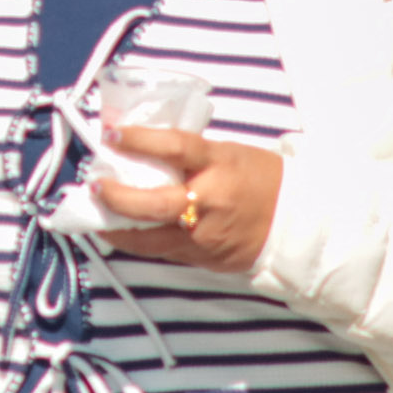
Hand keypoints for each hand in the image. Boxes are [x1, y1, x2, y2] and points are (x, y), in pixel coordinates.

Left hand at [94, 126, 281, 274]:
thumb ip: (192, 155)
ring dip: (114, 227)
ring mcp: (204, 236)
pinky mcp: (201, 258)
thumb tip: (145, 147)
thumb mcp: (231, 154)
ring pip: (147, 238)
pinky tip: (119, 232)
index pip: (175, 147)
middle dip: (115, 196)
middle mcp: (210, 202)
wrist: (298, 225)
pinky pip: (160, 251)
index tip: (111, 134)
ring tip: (95, 215)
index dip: (139, 140)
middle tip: (94, 185)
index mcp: (221, 165)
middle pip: (152, 203)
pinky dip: (136, 241)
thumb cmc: (265, 181)